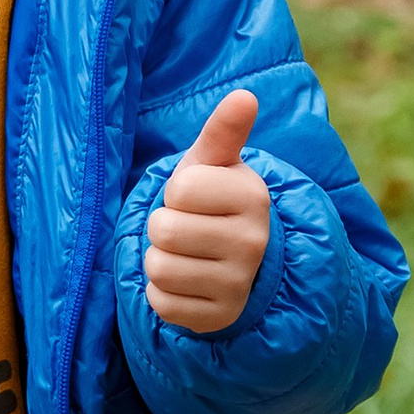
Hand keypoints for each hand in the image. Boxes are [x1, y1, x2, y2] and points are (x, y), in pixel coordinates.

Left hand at [143, 88, 270, 337]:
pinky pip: (162, 303)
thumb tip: (244, 95)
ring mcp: (239, 284)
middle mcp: (253, 242)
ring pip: (160, 268)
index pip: (180, 189)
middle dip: (162, 227)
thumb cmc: (212, 200)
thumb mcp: (215, 165)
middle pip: (165, 230)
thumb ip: (223, 132)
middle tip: (185, 227)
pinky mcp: (219, 317)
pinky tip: (186, 282)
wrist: (234, 260)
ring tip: (184, 253)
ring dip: (159, 260)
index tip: (194, 198)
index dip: (176, 192)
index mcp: (253, 197)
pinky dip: (163, 292)